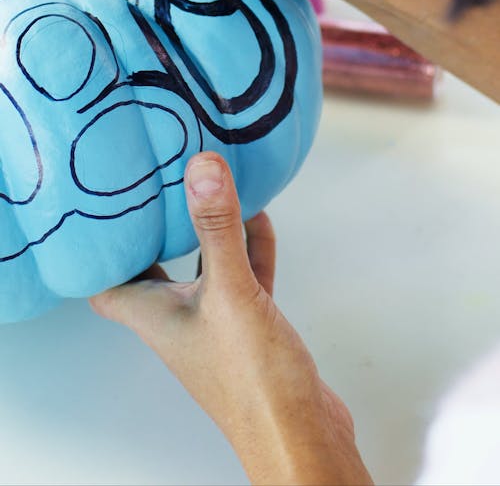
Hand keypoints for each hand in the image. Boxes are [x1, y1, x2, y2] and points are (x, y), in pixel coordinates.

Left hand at [90, 152, 371, 485]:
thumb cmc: (252, 382)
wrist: (301, 435)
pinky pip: (245, 275)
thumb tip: (200, 168)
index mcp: (154, 316)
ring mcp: (216, 324)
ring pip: (204, 266)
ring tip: (210, 187)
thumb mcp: (231, 291)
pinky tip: (262, 218)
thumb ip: (216, 228)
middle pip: (154, 267)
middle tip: (158, 184)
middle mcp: (178, 319)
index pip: (107, 282)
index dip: (100, 247)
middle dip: (155, 227)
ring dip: (207, 230)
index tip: (105, 202)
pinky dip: (251, 246)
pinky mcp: (251, 327)